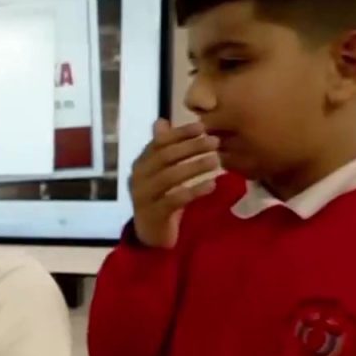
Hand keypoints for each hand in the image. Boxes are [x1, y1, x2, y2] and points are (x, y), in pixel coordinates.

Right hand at [129, 119, 220, 248]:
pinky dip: (194, 191)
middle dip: (191, 147)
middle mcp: (138, 178)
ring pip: (170, 177)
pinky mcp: (154, 214)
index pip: (159, 142)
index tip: (202, 126)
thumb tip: (161, 121)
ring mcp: (143, 197)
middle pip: (165, 157)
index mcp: (141, 164)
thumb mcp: (161, 172)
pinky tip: (211, 185)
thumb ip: (162, 148)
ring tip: (216, 160)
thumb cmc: (160, 198)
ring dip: (195, 166)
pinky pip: (175, 200)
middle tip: (215, 142)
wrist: (151, 234)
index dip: (180, 133)